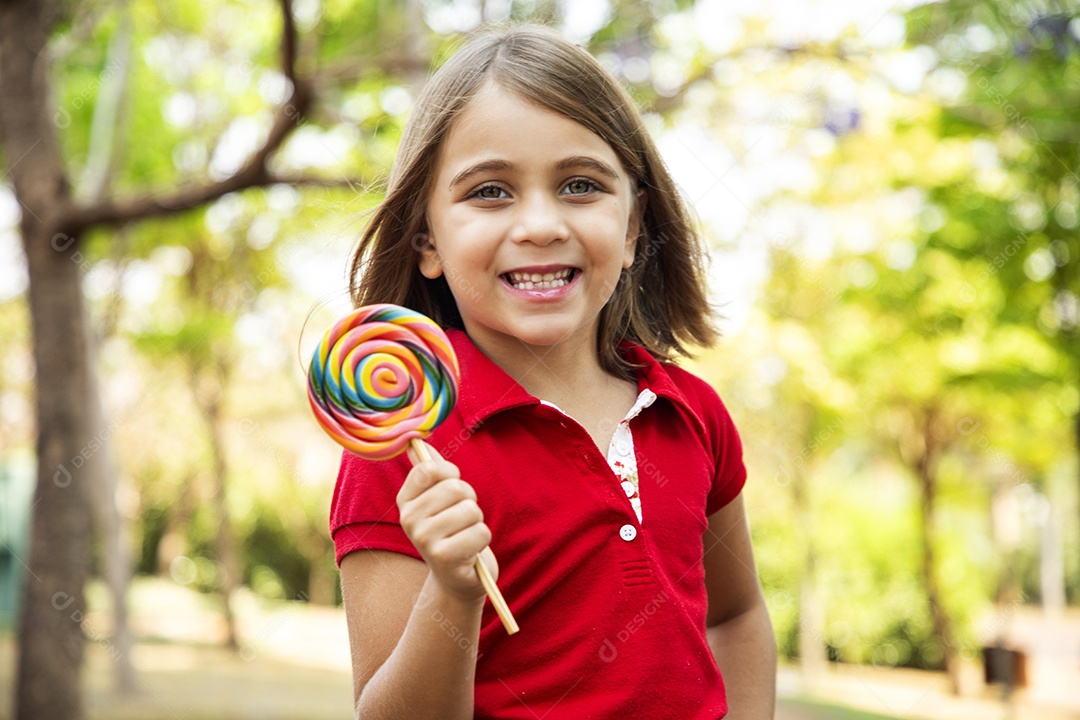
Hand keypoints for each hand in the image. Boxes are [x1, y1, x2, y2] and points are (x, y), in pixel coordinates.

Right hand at [398, 440, 494, 602]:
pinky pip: (480, 531)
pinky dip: (482, 539)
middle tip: (461, 519)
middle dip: (469, 500)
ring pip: (470, 509)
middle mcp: (409, 519)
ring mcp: (424, 539)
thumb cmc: (451, 532)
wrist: (456, 579)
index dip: (451, 474)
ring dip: (477, 521)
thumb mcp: (438, 501)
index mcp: (405, 501)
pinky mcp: (444, 558)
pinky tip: (470, 551)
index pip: (430, 469)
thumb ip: (429, 471)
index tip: (451, 490)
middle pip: (455, 487)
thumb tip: (417, 441)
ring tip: (465, 534)